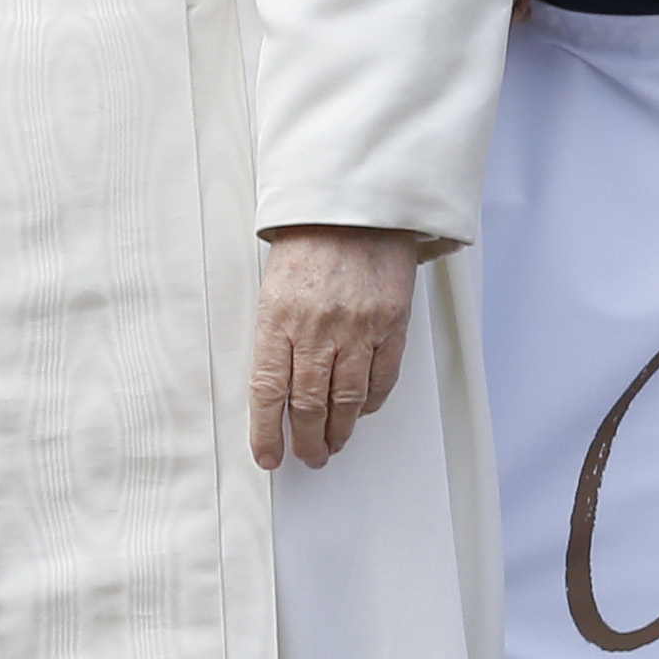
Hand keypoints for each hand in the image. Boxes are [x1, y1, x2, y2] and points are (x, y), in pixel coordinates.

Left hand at [251, 223, 416, 471]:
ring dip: (338, 430)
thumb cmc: (311, 239)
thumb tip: (275, 387)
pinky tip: (361, 412)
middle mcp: (317, 327)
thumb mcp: (274, 284)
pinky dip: (371, 402)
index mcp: (279, 316)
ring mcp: (358, 328)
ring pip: (347, 400)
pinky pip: (382, 378)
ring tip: (332, 445)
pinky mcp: (392, 324)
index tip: (268, 454)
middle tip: (306, 456)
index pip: (268, 390)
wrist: (357, 203)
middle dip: (306, 440)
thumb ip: (275, 334)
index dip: (266, 431)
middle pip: (309, 404)